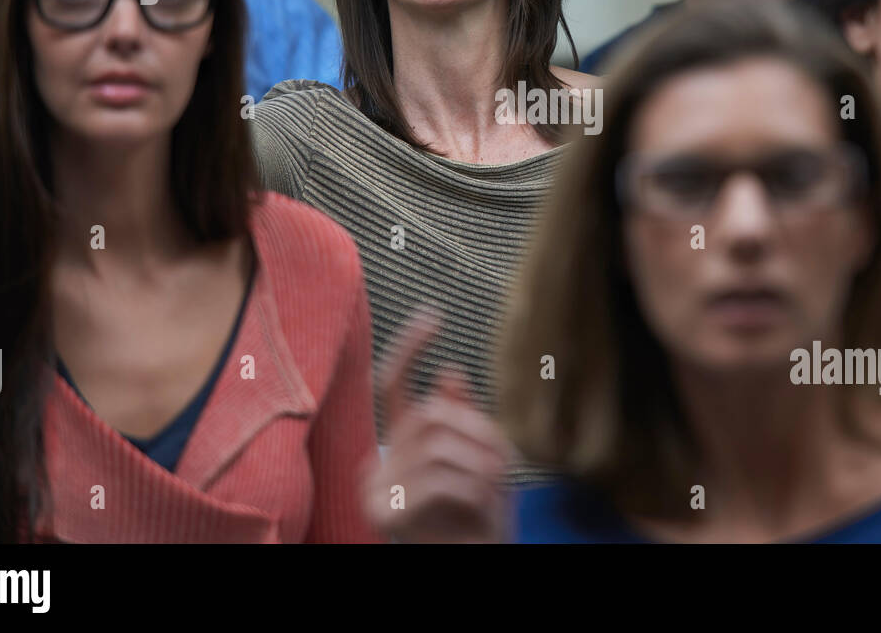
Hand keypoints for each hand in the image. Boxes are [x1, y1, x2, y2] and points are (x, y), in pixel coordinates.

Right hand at [361, 311, 512, 542]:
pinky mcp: (382, 514)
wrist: (473, 566)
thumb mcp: (480, 463)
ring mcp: (374, 489)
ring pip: (436, 446)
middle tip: (506, 459)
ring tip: (499, 486)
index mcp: (400, 445)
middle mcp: (379, 463)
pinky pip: (435, 481)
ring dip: (480, 464)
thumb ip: (463, 421)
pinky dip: (471, 490)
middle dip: (476, 430)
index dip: (410, 348)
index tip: (432, 316)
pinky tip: (484, 507)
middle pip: (428, 415)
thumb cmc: (478, 522)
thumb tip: (449, 371)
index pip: (393, 384)